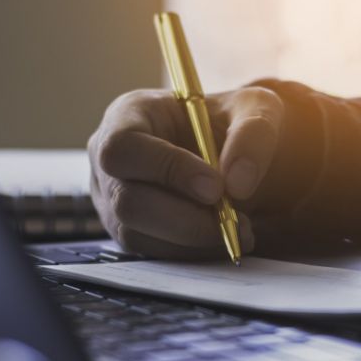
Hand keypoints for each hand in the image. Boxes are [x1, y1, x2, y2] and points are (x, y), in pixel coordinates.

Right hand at [87, 87, 283, 257]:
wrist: (223, 146)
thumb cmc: (227, 120)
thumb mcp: (252, 108)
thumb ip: (252, 134)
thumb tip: (238, 185)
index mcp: (126, 116)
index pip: (123, 147)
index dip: (166, 170)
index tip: (215, 187)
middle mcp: (107, 161)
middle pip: (127, 201)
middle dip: (185, 219)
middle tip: (233, 220)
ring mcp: (111, 200)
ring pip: (137, 234)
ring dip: (192, 240)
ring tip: (238, 229)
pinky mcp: (129, 230)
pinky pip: (151, 251)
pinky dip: (191, 251)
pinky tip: (224, 237)